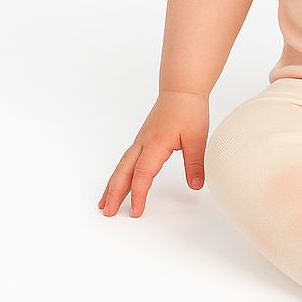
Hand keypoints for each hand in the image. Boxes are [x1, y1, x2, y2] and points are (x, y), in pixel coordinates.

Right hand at [98, 91, 209, 216]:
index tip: (136, 211)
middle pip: (124, 171)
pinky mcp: (143, 139)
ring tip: (104, 203)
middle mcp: (143, 143)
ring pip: (122, 166)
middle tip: (108, 212)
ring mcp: (141, 141)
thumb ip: (195, 163)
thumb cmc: (189, 110)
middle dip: (114, 193)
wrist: (181, 89)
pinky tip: (118, 182)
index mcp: (156, 144)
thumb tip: (196, 185)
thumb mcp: (197, 138)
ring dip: (113, 185)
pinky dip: (120, 174)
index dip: (138, 194)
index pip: (143, 174)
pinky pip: (127, 160)